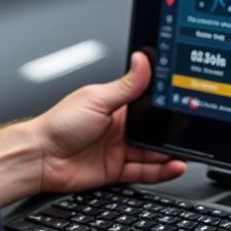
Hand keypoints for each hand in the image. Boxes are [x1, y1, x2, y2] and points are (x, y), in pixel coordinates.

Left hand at [29, 51, 185, 194]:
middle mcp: (118, 126)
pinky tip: (174, 166)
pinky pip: (144, 170)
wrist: (40, 157)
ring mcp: (118, 149)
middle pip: (152, 130)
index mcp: (115, 105)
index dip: (163, 105)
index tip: (184, 103)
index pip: (146, 103)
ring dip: (169, 152)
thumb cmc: (59, 124)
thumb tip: (143, 59)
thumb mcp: (98, 99)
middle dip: (170, 131)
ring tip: (187, 151)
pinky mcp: (116, 169)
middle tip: (191, 131)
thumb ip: (126, 85)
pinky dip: (161, 170)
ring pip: (152, 151)